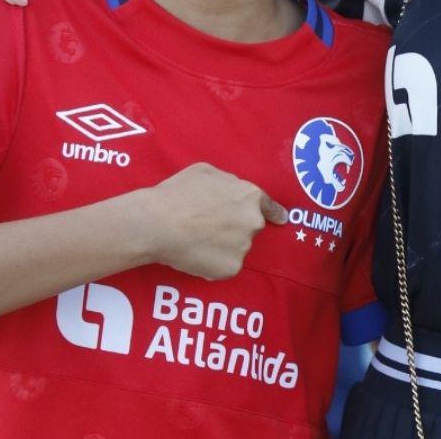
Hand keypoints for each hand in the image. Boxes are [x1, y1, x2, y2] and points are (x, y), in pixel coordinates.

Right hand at [139, 163, 287, 279]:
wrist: (159, 223)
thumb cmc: (178, 193)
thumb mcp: (205, 172)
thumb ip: (227, 182)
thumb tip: (231, 191)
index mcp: (250, 196)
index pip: (269, 206)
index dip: (274, 212)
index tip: (281, 219)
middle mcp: (253, 222)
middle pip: (249, 227)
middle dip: (234, 228)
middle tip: (207, 227)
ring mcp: (244, 247)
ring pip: (236, 247)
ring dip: (223, 246)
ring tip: (195, 240)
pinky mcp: (232, 268)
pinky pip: (224, 265)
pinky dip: (212, 263)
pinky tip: (194, 254)